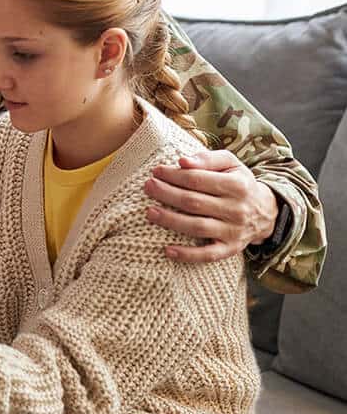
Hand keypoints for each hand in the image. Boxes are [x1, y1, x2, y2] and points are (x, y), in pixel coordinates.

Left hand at [144, 149, 277, 262]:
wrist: (266, 211)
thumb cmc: (239, 182)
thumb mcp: (231, 164)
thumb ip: (207, 158)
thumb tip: (182, 161)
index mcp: (237, 185)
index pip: (198, 179)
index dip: (174, 175)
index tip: (156, 171)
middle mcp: (236, 209)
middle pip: (194, 202)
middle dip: (167, 194)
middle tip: (148, 187)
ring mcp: (233, 231)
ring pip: (197, 227)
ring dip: (171, 221)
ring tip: (149, 212)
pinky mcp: (230, 248)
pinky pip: (208, 255)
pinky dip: (187, 255)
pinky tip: (167, 250)